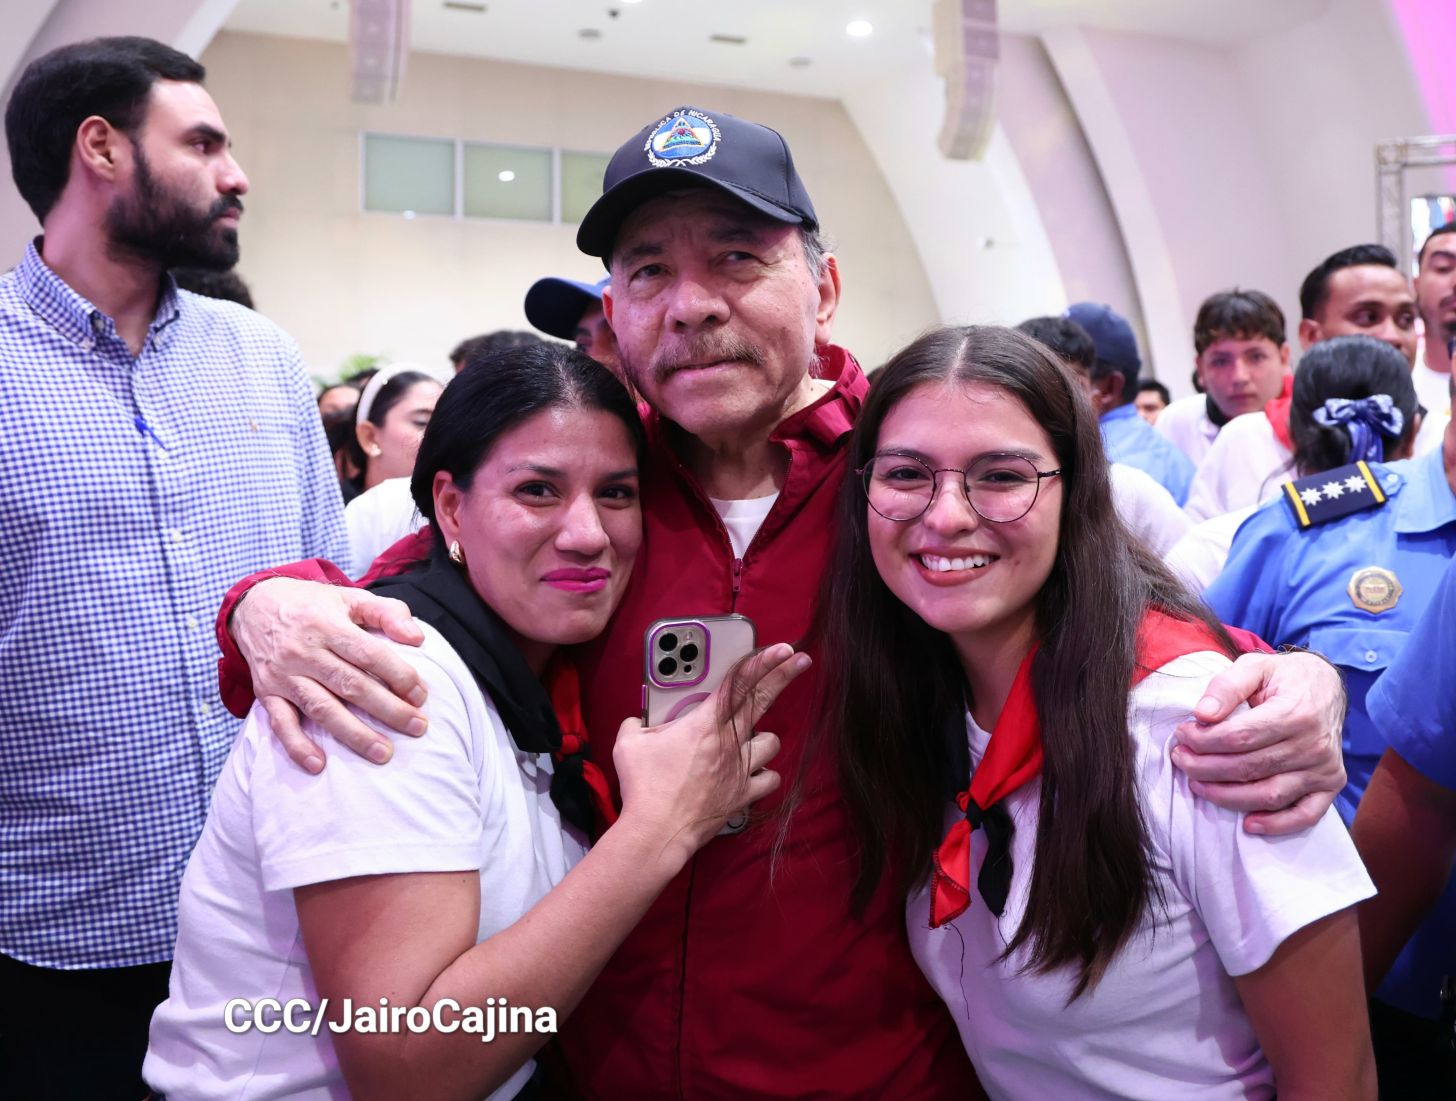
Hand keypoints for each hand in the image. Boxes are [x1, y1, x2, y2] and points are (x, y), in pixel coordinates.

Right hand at [232, 578, 428, 772]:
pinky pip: (280, 723)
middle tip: (416, 727)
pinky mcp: (266, 693)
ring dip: (353, 734)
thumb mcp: (350, 597)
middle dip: (387, 709)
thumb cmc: (313, 605)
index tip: (420, 695)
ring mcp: (283, 675)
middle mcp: (304, 652)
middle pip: (350, 685)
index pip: (368, 654)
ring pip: (321, 708)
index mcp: (327, 625)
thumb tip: (418, 638)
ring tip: (383, 753)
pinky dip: (297, 746)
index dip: (397, 675)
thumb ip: (388, 612)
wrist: (255, 605)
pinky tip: (319, 765)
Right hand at [613, 643, 810, 866]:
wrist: (657, 830)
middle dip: (784, 675)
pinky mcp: (743, 794)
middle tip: (800, 659)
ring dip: (763, 738)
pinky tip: (754, 772)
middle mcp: (728, 742)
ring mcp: (740, 769)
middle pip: (762, 701)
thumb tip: (636, 722)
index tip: (782, 648)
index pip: (738, 683)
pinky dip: (764, 774)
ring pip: (772, 742)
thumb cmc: (644, 786)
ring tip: (750, 740)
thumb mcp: (628, 744)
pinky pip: (769, 778)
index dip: (763, 661)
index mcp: (703, 723)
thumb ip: (636, 725)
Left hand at [1170, 650, 1346, 834]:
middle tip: (1180, 759)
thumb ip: (1227, 686)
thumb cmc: (1284, 677)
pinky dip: (1277, 824)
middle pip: (1249, 768)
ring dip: (1227, 796)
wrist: (1326, 686)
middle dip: (1205, 768)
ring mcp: (1324, 768)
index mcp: (1295, 712)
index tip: (1182, 735)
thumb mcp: (1255, 666)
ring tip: (1197, 784)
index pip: (1239, 737)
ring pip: (1269, 795)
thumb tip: (1201, 714)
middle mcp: (1314, 745)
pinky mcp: (1331, 784)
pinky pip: (1305, 814)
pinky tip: (1248, 824)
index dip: (1204, 740)